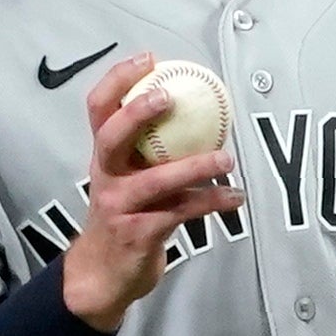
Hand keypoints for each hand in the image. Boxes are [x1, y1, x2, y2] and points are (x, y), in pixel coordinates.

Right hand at [60, 55, 241, 327]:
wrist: (103, 276)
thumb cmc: (124, 218)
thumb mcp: (127, 180)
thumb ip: (149, 151)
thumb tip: (197, 112)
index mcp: (103, 157)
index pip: (99, 109)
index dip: (118, 80)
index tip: (148, 59)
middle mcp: (106, 176)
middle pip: (112, 136)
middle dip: (137, 113)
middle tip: (170, 98)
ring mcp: (120, 206)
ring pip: (156, 179)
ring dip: (195, 166)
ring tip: (226, 158)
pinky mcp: (139, 233)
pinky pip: (181, 212)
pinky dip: (213, 202)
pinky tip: (236, 196)